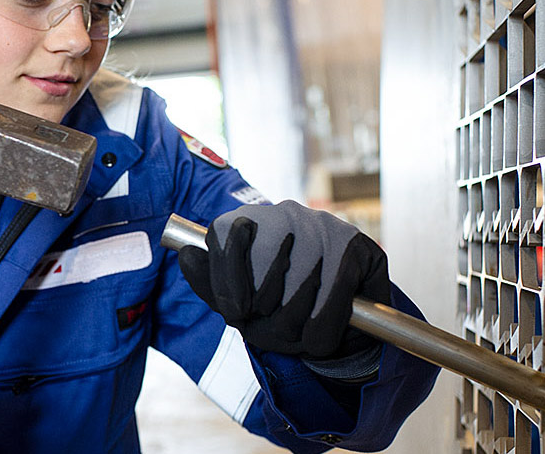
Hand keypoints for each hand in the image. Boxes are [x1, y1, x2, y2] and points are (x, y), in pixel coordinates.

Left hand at [177, 200, 390, 359]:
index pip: (224, 236)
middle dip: (267, 312)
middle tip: (276, 327)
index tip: (239, 313)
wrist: (340, 326)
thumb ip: (210, 284)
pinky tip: (324, 330)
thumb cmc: (281, 312)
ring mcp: (323, 226)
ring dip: (298, 323)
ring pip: (298, 284)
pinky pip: (334, 293)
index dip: (229, 286)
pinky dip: (326, 324)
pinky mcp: (358, 246)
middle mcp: (285, 213)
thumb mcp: (239, 305)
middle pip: (260, 266)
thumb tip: (186, 254)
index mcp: (250, 221)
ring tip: (301, 330)